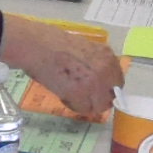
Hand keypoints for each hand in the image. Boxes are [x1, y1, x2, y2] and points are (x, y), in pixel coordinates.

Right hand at [3, 16, 119, 117]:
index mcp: (107, 56)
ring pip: (98, 106)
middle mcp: (106, 69)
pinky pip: (83, 108)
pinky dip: (74, 106)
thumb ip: (95, 64)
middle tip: (82, 97)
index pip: (116, 82)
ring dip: (85, 104)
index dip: (104, 89)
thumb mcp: (82, 50)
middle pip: (110, 96)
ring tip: (70, 94)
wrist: (36, 45)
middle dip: (97, 99)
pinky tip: (63, 95)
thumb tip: (98, 81)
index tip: (94, 91)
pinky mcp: (79, 93)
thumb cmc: (52, 44)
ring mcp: (94, 82)